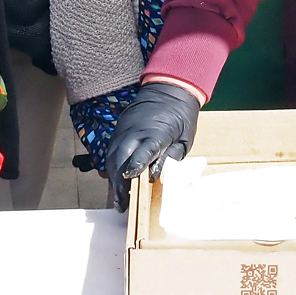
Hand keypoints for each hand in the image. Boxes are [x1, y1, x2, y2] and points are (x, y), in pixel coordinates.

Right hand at [105, 82, 200, 211]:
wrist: (169, 89)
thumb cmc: (181, 116)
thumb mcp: (184, 139)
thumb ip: (170, 157)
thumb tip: (155, 176)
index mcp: (156, 132)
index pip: (143, 151)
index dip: (136, 167)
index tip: (131, 181)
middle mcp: (136, 131)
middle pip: (121, 157)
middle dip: (119, 182)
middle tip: (122, 204)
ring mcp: (124, 129)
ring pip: (112, 156)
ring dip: (113, 178)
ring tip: (118, 199)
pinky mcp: (119, 130)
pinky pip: (111, 151)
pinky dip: (112, 168)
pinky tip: (115, 182)